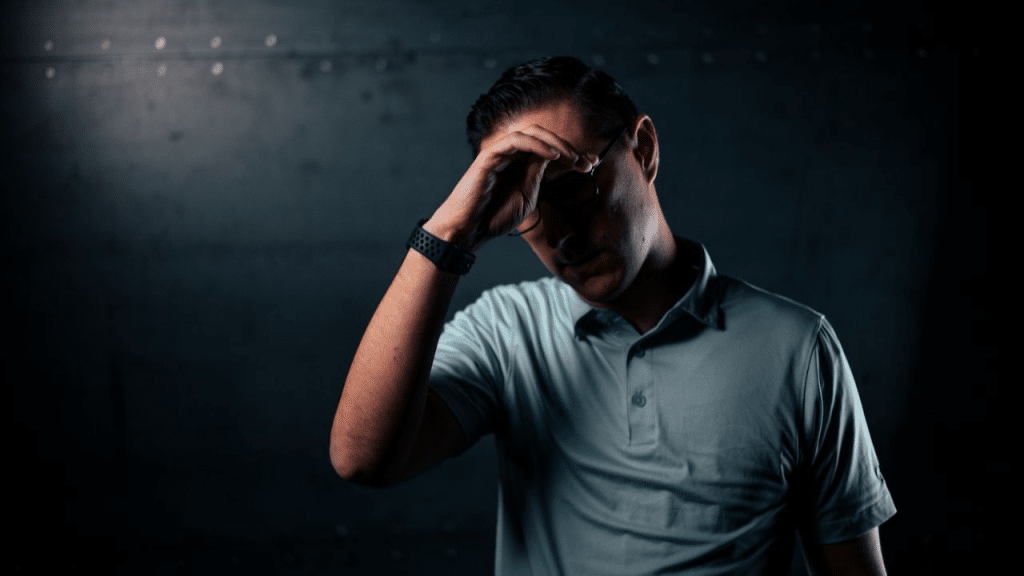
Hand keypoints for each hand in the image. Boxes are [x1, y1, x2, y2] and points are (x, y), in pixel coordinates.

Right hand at [425, 125, 595, 250]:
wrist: (470, 230)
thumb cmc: (495, 216)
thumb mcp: (528, 195)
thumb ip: (539, 174)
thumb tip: (557, 157)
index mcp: (521, 165)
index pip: (549, 151)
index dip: (572, 154)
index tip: (591, 165)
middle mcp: (511, 155)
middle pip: (544, 138)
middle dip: (568, 147)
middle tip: (586, 161)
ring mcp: (500, 153)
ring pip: (532, 133)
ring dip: (556, 143)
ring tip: (572, 157)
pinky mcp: (490, 156)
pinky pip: (516, 141)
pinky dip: (537, 144)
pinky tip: (553, 156)